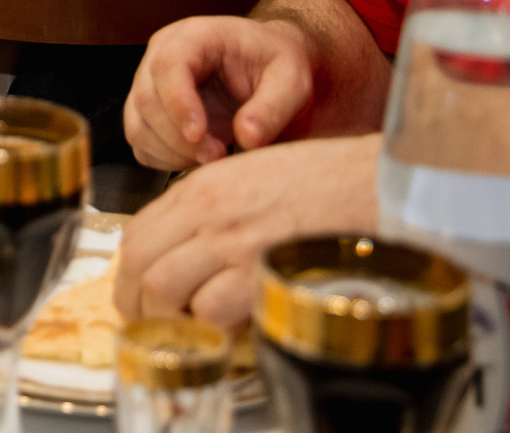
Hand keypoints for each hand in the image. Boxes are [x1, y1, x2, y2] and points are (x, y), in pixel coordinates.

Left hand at [114, 134, 380, 326]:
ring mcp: (232, 241)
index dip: (131, 274)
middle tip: (154, 324)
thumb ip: (214, 212)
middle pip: (139, 262)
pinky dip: (213, 328)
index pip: (137, 234)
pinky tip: (232, 328)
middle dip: (137, 303)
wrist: (378, 183)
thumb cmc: (327, 183)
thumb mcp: (252, 179)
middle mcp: (207, 212)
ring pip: (162, 288)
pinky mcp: (260, 272)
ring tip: (191, 330)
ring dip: (170, 319)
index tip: (138, 296)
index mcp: (202, 188)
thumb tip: (189, 256)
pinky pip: (210, 311)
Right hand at [123, 14, 315, 169]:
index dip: (177, 102)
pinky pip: (140, 141)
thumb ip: (273, 108)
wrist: (267, 65)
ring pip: (136, 124)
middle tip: (219, 154)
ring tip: (213, 156)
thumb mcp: (292, 81)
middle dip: (179, 138)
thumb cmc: (276, 64)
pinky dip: (163, 158)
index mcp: (194, 36)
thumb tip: (247, 137)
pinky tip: (196, 157)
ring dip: (170, 151)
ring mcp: (150, 82)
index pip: (167, 64)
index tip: (200, 135)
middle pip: (146, 98)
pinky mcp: (149, 110)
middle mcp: (162, 54)